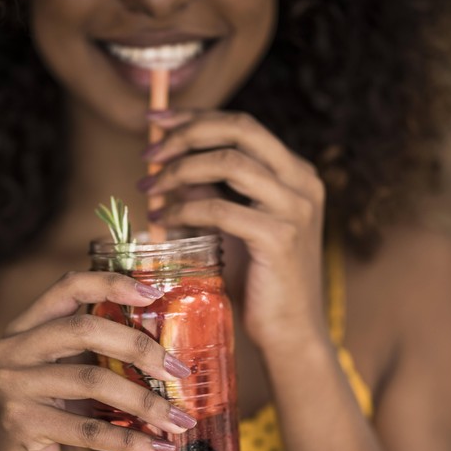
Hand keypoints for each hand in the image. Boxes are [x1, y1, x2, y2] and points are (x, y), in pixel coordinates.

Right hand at [0, 271, 195, 450]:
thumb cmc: (56, 423)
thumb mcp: (73, 378)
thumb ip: (101, 353)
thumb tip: (170, 342)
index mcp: (25, 328)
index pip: (68, 285)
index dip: (112, 282)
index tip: (155, 292)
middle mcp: (10, 349)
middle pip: (84, 328)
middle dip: (140, 347)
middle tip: (179, 371)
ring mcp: (11, 386)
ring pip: (92, 380)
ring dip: (145, 402)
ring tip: (179, 419)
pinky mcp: (20, 424)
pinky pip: (88, 430)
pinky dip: (130, 439)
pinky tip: (159, 448)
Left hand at [142, 109, 327, 355]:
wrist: (290, 334)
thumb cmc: (259, 282)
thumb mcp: (232, 228)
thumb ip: (210, 194)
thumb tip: (170, 170)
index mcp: (295, 173)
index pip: (242, 124)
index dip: (195, 116)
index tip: (155, 120)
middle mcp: (302, 181)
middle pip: (239, 128)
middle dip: (186, 132)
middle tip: (148, 152)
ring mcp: (295, 207)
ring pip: (229, 162)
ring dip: (179, 170)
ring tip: (149, 188)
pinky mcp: (280, 238)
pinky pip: (220, 208)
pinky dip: (184, 210)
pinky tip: (162, 221)